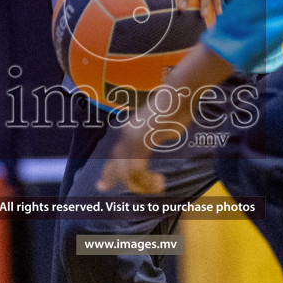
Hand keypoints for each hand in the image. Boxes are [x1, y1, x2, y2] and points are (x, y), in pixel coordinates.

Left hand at [96, 45, 235, 194]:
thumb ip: (154, 139)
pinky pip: (138, 169)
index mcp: (131, 130)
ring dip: (142, 183)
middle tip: (102, 188)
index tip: (103, 183)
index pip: (116, 154)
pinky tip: (158, 181)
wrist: (180, 94)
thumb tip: (155, 144)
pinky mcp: (140, 140)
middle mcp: (127, 134)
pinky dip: (147, 179)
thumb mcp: (163, 128)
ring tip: (157, 185)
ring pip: (127, 170)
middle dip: (108, 178)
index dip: (109, 170)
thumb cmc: (178, 108)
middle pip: (114, 162)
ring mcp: (132, 137)